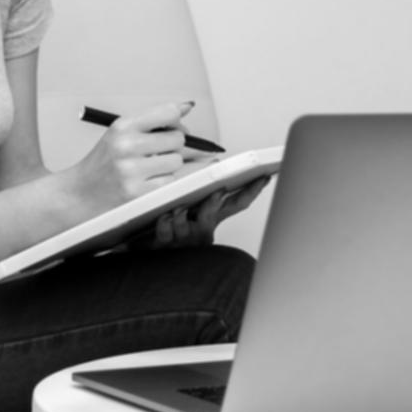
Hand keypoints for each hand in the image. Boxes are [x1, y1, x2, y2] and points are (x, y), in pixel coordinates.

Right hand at [70, 101, 196, 211]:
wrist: (78, 193)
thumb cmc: (103, 162)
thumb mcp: (120, 133)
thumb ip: (153, 120)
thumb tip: (187, 106)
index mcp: (123, 126)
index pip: (169, 113)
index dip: (177, 121)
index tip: (175, 127)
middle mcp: (127, 146)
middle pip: (178, 138)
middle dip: (175, 145)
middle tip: (161, 151)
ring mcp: (132, 171)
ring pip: (177, 161)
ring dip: (170, 166)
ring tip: (152, 168)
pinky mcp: (138, 193)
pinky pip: (170, 182)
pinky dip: (164, 182)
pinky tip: (148, 181)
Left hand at [144, 175, 270, 249]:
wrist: (147, 248)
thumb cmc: (169, 226)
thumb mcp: (191, 206)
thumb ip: (204, 189)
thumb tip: (215, 163)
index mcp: (212, 217)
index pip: (239, 202)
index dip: (253, 190)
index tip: (264, 176)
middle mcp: (202, 230)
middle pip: (215, 214)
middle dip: (215, 202)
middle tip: (218, 190)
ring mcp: (184, 240)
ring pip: (186, 226)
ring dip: (183, 216)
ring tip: (178, 207)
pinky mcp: (166, 246)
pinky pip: (166, 233)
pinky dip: (165, 224)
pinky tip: (163, 217)